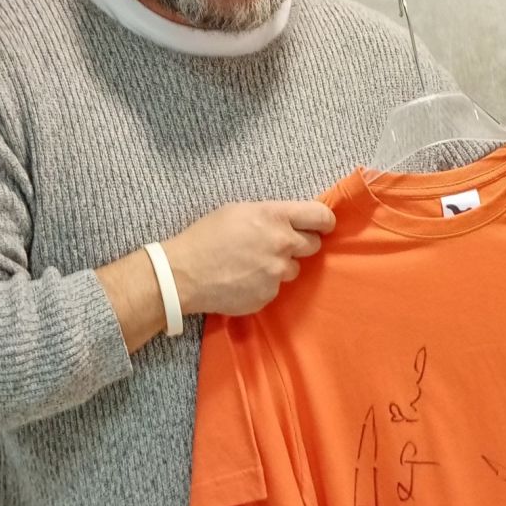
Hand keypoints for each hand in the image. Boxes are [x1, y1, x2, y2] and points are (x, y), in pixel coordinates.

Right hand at [163, 200, 335, 316]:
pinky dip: (264, 284)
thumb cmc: (206, 236)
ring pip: (293, 269)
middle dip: (299, 244)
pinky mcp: (268, 295)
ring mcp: (276, 273)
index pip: (321, 216)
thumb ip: (271, 214)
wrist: (182, 274)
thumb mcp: (239, 210)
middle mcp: (282, 244)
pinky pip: (275, 288)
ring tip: (252, 263)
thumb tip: (291, 221)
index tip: (321, 226)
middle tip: (277, 244)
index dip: (324, 222)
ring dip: (280, 266)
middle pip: (313, 245)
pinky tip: (243, 279)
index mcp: (275, 216)